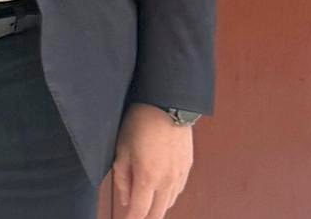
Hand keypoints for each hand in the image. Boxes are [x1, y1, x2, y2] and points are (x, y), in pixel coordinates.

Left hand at [110, 103, 193, 218]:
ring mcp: (179, 174)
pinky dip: (168, 196)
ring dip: (157, 207)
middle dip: (145, 218)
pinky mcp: (187, 166)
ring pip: (169, 203)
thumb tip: (125, 198)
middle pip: (158, 213)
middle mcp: (167, 181)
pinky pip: (178, 190)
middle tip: (135, 215)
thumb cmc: (141, 121)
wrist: (168, 104)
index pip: (139, 211)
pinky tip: (161, 191)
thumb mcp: (122, 148)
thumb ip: (122, 177)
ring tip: (145, 205)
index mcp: (148, 178)